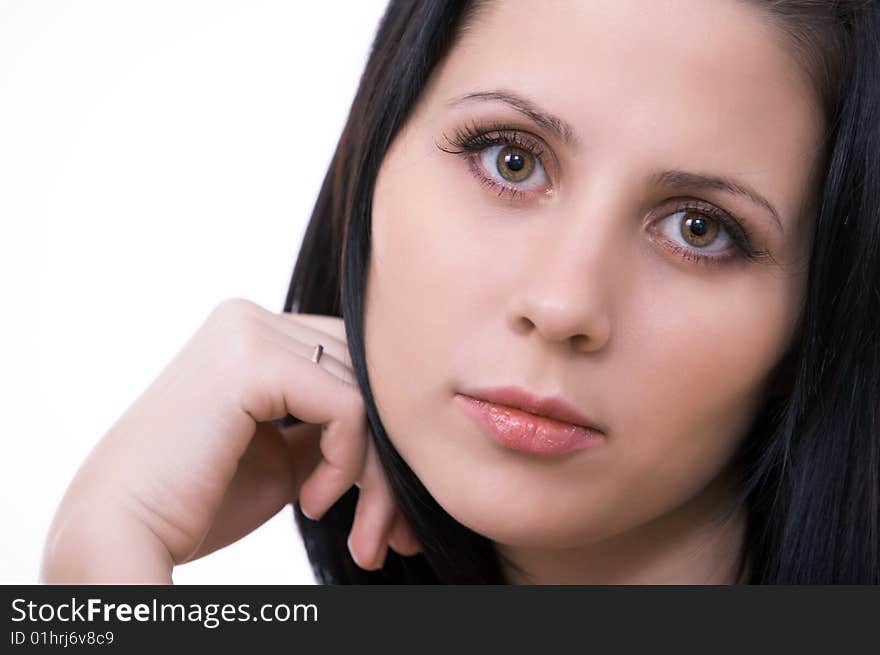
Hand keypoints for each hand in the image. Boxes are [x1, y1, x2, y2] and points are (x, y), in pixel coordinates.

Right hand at [40, 298, 419, 581]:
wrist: (123, 531)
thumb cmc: (196, 501)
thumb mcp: (282, 453)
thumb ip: (329, 425)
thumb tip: (398, 423)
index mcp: (251, 332)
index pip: (351, 362)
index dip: (380, 431)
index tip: (384, 509)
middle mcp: (249, 318)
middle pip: (364, 375)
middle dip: (386, 459)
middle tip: (384, 531)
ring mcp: (247, 331)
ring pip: (364, 393)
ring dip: (373, 474)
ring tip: (356, 530)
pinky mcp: (250, 361)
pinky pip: (347, 408)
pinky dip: (348, 464)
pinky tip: (313, 503)